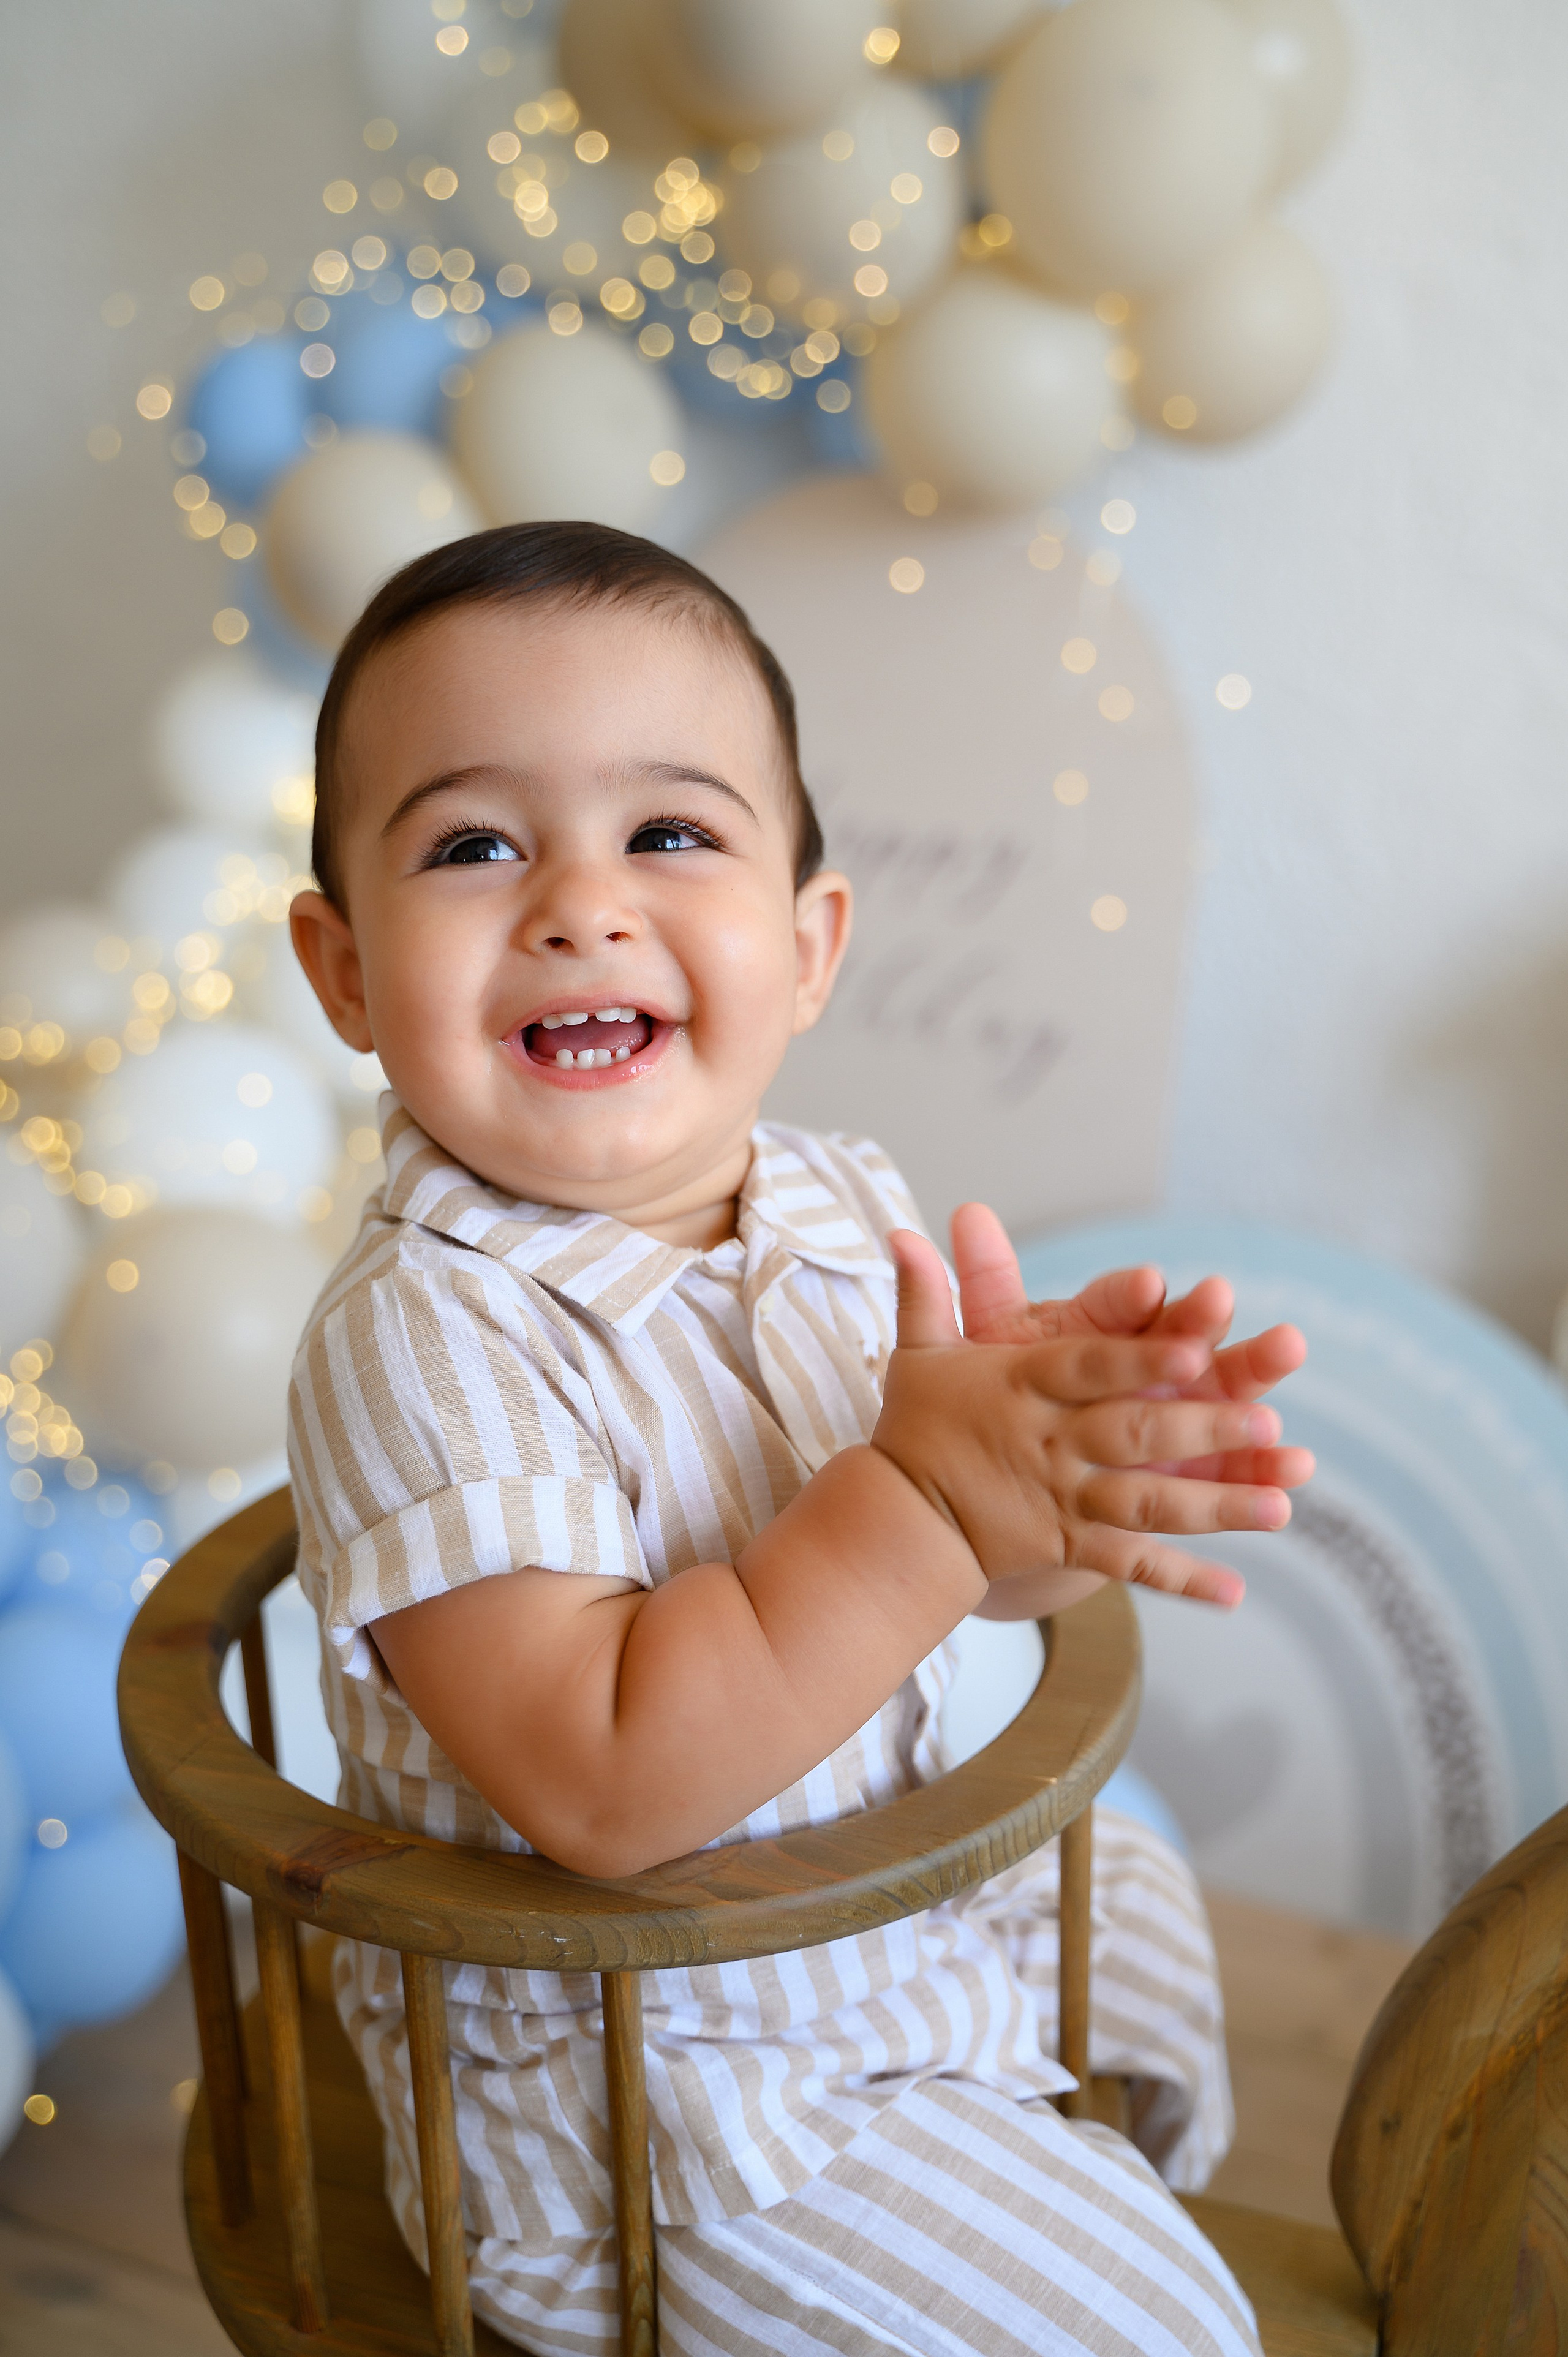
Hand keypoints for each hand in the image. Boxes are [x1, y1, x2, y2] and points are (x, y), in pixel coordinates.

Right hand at [871, 1231, 1297, 1607]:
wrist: (899, 1521)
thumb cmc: (919, 1427)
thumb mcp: (919, 1354)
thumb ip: (926, 1291)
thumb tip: (899, 1231)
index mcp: (1023, 1386)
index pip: (1091, 1367)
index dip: (1142, 1358)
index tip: (1196, 1348)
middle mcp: (1050, 1444)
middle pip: (1133, 1434)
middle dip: (1202, 1429)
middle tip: (1266, 1419)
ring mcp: (1063, 1499)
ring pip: (1148, 1503)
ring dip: (1216, 1505)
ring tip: (1282, 1506)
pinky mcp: (1068, 1544)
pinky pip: (1131, 1563)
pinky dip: (1183, 1580)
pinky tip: (1236, 1593)